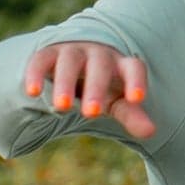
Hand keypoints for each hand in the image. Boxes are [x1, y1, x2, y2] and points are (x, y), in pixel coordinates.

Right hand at [23, 41, 155, 138]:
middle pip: (99, 66)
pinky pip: (41, 60)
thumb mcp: (116, 100)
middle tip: (92, 114)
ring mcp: (72, 51)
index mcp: (120, 64)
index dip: (136, 81)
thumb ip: (131, 114)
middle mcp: (98, 53)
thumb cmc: (101, 86)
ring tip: (62, 108)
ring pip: (69, 62)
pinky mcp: (48, 53)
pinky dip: (36, 74)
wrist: (71, 62)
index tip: (137, 100)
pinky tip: (32, 92)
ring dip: (65, 83)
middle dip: (96, 88)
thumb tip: (151, 132)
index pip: (134, 67)